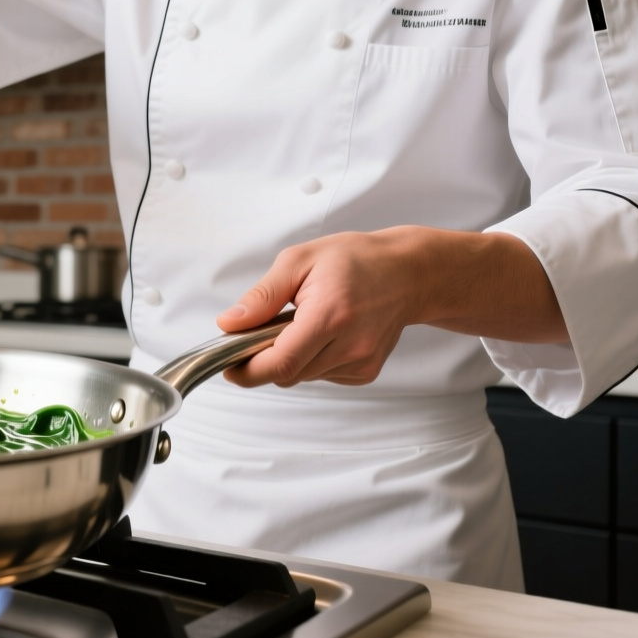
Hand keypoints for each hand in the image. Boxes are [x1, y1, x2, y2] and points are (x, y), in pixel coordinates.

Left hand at [216, 227, 566, 387]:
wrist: (407, 272)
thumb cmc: (355, 260)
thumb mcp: (298, 261)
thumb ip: (262, 296)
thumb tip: (230, 323)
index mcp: (330, 315)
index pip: (281, 363)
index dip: (248, 371)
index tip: (229, 365)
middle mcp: (350, 345)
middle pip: (289, 374)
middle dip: (264, 359)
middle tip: (260, 331)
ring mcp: (361, 362)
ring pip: (304, 376)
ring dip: (290, 357)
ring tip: (300, 323)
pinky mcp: (366, 371)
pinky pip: (323, 375)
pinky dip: (311, 360)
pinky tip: (322, 333)